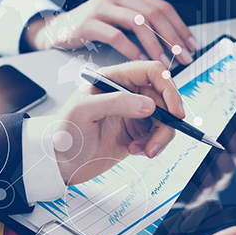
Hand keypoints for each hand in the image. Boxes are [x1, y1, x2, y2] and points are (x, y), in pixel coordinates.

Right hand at [24, 0, 196, 65]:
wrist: (56, 30)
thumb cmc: (91, 29)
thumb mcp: (119, 22)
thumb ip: (141, 26)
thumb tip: (173, 43)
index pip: (161, 7)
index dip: (180, 27)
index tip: (192, 46)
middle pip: (153, 13)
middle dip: (172, 37)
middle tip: (183, 57)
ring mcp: (100, 7)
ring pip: (137, 23)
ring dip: (155, 45)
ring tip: (164, 62)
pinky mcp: (87, 23)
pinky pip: (115, 35)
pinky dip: (131, 49)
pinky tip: (140, 59)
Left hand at [52, 61, 184, 184]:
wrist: (60, 162)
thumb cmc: (64, 133)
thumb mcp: (83, 112)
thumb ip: (116, 103)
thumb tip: (149, 104)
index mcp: (115, 78)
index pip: (152, 72)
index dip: (169, 88)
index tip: (175, 111)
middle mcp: (128, 93)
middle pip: (164, 99)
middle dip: (167, 121)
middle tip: (159, 140)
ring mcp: (134, 114)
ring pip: (165, 120)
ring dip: (160, 137)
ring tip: (143, 150)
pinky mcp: (137, 133)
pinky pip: (158, 136)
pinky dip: (153, 146)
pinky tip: (135, 151)